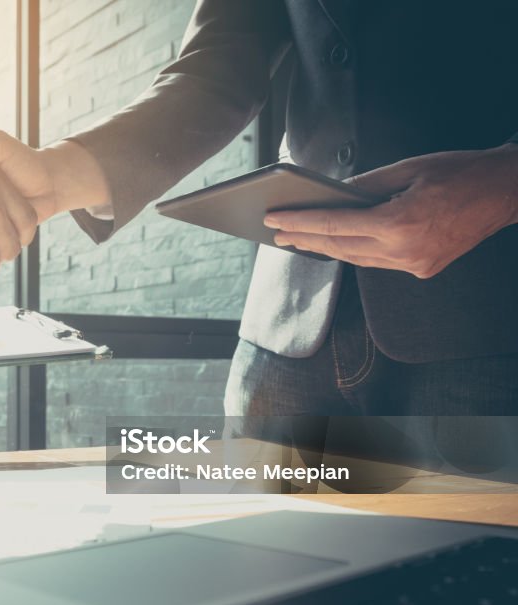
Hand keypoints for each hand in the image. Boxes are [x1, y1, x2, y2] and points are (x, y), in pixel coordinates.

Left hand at [265, 145, 517, 277]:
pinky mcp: (423, 269)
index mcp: (398, 223)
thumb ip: (364, 184)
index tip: (275, 220)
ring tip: (299, 239)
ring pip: (357, 259)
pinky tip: (336, 243)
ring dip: (326, 248)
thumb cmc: (460, 173)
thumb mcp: (408, 168)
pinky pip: (377, 262)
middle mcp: (404, 251)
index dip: (300, 222)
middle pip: (340, 246)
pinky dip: (354, 251)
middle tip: (277, 234)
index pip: (335, 224)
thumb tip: (331, 192)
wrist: (506, 191)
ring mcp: (414, 265)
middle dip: (305, 239)